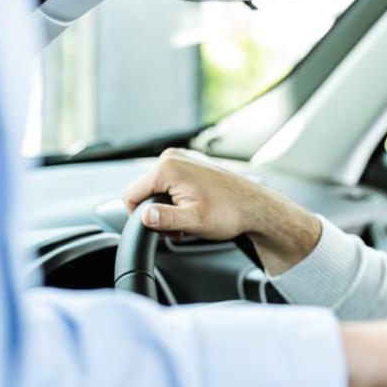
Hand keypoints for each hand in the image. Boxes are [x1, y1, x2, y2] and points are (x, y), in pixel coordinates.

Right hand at [122, 149, 320, 271]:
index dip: (139, 217)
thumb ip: (165, 219)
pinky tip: (194, 208)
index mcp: (168, 168)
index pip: (130, 195)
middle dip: (156, 213)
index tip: (159, 229)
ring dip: (167, 208)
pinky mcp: (191, 164)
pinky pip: (170, 183)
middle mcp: (172, 157)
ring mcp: (183, 158)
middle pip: (143, 191)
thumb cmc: (230, 213)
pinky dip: (177, 199)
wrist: (256, 207)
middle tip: (178, 227)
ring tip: (188, 219)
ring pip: (157, 189)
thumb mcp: (194, 221)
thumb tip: (144, 217)